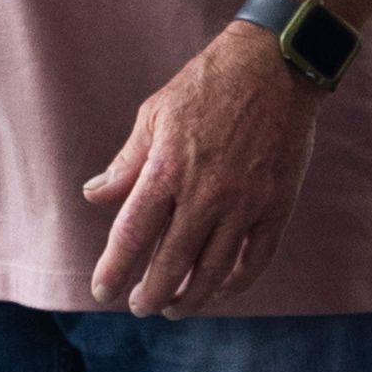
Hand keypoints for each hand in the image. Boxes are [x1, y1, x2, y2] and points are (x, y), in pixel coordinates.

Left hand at [85, 24, 320, 312]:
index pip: (131, 236)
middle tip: (139, 306)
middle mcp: (205, 194)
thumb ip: (126, 163)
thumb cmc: (208, 84)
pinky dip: (236, 282)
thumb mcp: (155, 114)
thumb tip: (93, 195)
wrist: (276, 64)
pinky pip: (256, 259)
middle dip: (150, 294)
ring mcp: (245, 203)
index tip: (103, 291)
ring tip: (174, 307)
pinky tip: (219, 289)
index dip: (114, 270)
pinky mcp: (278, 205)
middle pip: (172, 263)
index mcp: (167, 170)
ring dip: (190, 297)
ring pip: (214, 271)